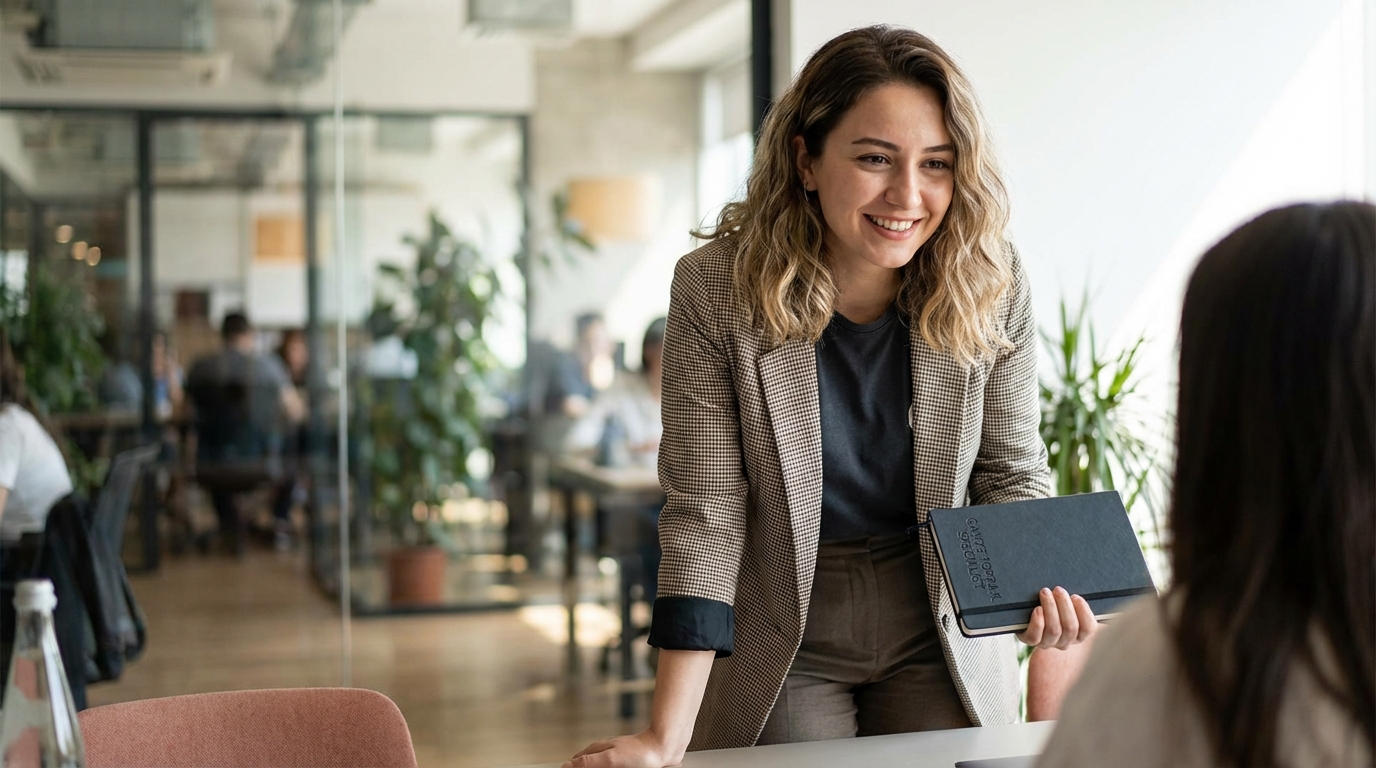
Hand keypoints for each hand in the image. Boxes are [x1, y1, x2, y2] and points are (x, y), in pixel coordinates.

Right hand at [563, 729, 681, 767]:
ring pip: (597, 765)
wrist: (662, 747)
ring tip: (598, 767)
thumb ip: (588, 762)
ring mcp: (611, 757)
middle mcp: (601, 753)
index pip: (573, 764)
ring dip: (593, 767)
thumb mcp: (611, 759)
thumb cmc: (640, 753)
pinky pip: (608, 765)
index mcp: (594, 750)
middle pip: (584, 765)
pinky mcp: (622, 762)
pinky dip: (605, 767)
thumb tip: (565, 765)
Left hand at [1016, 586, 1097, 649]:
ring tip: (1045, 592)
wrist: (1030, 622)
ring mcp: (1048, 642)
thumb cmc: (1054, 610)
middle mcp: (1065, 642)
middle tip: (1058, 590)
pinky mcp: (1031, 640)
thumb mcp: (1067, 606)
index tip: (1075, 596)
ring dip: (1050, 608)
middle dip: (1064, 605)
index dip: (1084, 612)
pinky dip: (1038, 622)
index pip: (1088, 628)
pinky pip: (1035, 636)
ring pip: (1054, 630)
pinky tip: (1038, 609)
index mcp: (1078, 635)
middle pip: (1070, 627)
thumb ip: (1073, 602)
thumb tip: (1076, 591)